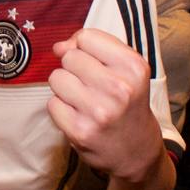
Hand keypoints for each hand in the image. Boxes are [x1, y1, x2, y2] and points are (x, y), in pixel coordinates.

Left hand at [48, 29, 162, 182]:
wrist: (137, 152)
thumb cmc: (128, 105)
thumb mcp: (127, 70)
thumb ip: (95, 48)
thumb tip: (58, 46)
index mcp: (133, 67)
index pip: (87, 37)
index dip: (83, 47)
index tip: (93, 61)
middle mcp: (119, 88)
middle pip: (70, 57)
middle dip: (75, 69)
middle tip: (92, 86)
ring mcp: (98, 111)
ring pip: (56, 78)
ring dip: (65, 88)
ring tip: (84, 100)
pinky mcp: (80, 131)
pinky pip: (52, 104)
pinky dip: (61, 109)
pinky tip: (79, 116)